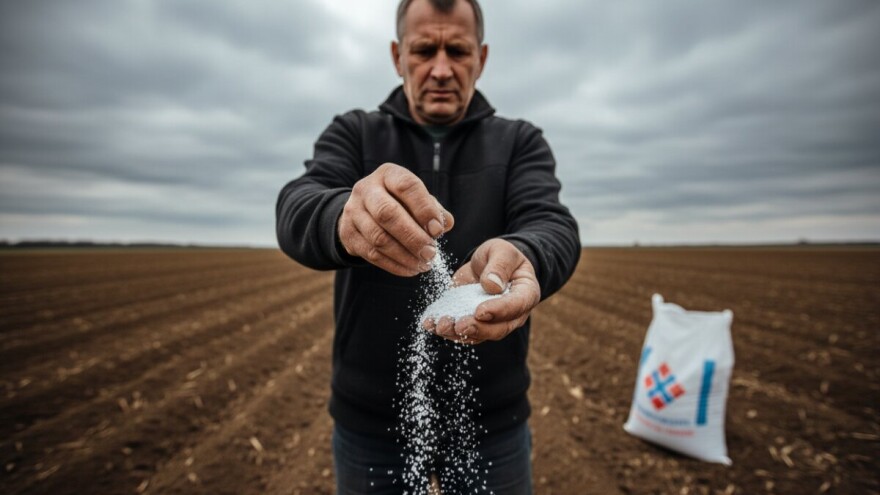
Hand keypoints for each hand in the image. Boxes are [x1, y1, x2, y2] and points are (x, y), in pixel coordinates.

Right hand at [338, 163, 453, 275]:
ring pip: (378, 238)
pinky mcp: (348, 234)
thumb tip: (445, 223)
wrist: (362, 212)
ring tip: (423, 264)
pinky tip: (410, 269)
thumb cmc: (399, 203)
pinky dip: (394, 265)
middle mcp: (366, 189)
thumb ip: (433, 209)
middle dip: (413, 237)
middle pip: (387, 213)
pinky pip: (371, 254)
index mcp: (388, 174)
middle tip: (431, 253)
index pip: (406, 186)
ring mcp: (353, 212)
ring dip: (405, 256)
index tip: (438, 230)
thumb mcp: (416, 198)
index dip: (424, 209)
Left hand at [425, 239, 540, 343]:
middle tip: (459, 325)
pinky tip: (429, 324)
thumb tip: (491, 286)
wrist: (489, 263)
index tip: (480, 311)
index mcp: (526, 294)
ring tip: (440, 326)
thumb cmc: (501, 255)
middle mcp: (511, 315)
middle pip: (498, 329)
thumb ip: (499, 266)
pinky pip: (461, 332)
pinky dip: (445, 330)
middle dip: (477, 328)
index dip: (499, 311)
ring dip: (458, 333)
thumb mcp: (502, 251)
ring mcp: (492, 322)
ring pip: (478, 335)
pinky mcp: (473, 322)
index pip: (516, 306)